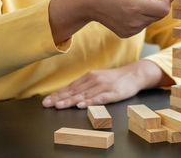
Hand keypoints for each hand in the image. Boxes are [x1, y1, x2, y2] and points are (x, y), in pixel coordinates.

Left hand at [42, 60, 174, 108]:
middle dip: (60, 98)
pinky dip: (90, 102)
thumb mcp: (97, 78)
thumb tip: (68, 93)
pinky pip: (100, 98)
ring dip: (71, 101)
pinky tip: (82, 105)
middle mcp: (94, 80)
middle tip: (48, 104)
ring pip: (84, 95)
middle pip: (74, 91)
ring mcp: (103, 87)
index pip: (70, 87)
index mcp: (89, 77)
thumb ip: (84, 85)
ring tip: (60, 106)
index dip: (58, 94)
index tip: (47, 100)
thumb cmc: (114, 79)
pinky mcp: (113, 93)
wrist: (133, 74)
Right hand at [49, 0, 173, 44]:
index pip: (164, 9)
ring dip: (150, 11)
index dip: (169, 0)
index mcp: (136, 6)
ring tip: (136, 1)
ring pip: (151, 20)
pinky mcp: (126, 34)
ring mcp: (130, 30)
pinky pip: (142, 25)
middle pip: (159, 15)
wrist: (88, 3)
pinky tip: (129, 10)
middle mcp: (134, 21)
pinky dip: (141, 17)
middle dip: (159, 4)